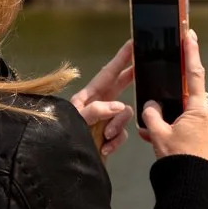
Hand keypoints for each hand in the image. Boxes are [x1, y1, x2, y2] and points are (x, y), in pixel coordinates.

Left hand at [71, 39, 135, 157]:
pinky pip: (122, 134)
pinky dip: (115, 142)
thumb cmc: (63, 137)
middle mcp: (99, 105)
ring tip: (105, 136)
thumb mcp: (77, 121)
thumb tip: (119, 106)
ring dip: (117, 125)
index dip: (121, 58)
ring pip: (124, 114)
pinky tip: (104, 149)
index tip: (132, 44)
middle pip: (120, 85)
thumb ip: (97, 110)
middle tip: (144, 66)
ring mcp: (105, 120)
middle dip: (130, 78)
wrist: (63, 164)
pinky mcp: (109, 136)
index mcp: (89, 96)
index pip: (108, 73)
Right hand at [141, 29, 207, 162]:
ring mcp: (207, 126)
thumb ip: (151, 114)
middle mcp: (207, 115)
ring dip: (167, 115)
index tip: (190, 34)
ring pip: (183, 111)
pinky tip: (154, 137)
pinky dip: (170, 127)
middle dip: (170, 94)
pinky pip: (185, 124)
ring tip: (150, 128)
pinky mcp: (203, 137)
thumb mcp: (158, 134)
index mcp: (199, 109)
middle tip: (159, 88)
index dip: (191, 52)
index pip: (195, 74)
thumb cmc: (178, 161)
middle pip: (187, 94)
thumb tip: (150, 105)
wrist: (191, 187)